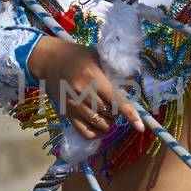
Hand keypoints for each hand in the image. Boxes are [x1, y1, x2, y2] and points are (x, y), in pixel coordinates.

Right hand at [28, 36, 144, 140]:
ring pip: (100, 124)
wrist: (49, 61)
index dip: (130, 114)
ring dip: (109, 122)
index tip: (140, 126)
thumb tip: (132, 87)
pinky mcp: (67, 114)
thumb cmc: (77, 56)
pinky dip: (97, 134)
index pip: (116, 100)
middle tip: (115, 104)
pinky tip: (100, 127)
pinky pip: (85, 132)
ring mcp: (73, 105)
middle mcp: (83, 93)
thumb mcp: (97, 56)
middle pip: (110, 114)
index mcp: (93, 77)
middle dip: (118, 113)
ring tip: (108, 113)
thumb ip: (113, 71)